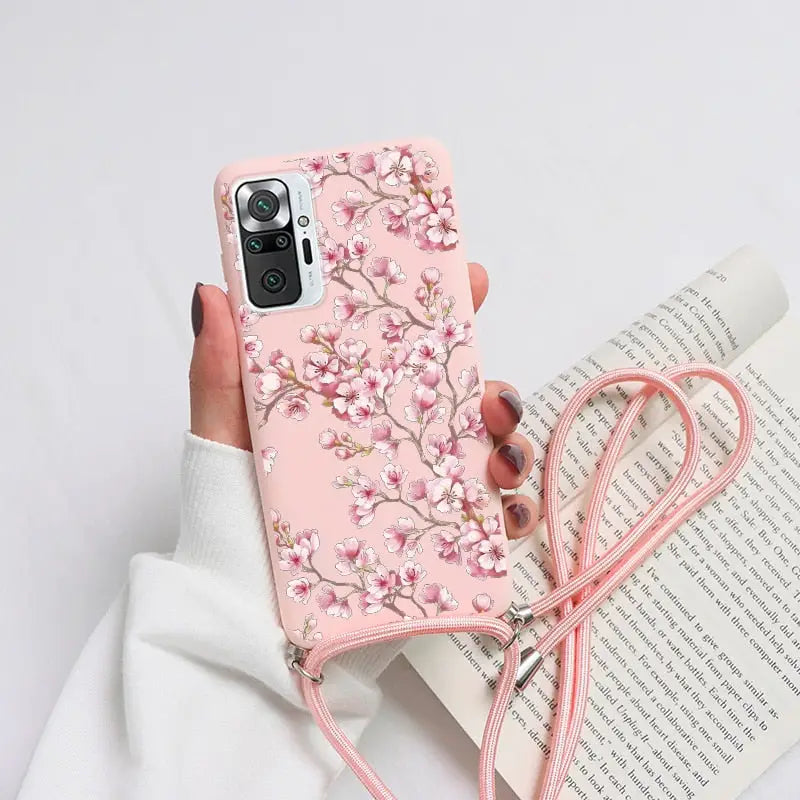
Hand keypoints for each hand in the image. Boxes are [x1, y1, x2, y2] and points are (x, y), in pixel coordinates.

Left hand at [189, 263, 537, 537]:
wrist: (241, 600)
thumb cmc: (235, 507)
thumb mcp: (225, 434)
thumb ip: (220, 370)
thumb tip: (212, 292)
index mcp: (353, 398)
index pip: (407, 343)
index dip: (445, 306)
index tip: (471, 277)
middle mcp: (395, 434)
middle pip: (463, 396)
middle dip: (491, 384)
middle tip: (489, 392)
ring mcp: (420, 483)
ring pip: (487, 450)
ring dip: (508, 444)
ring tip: (497, 457)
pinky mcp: (434, 536)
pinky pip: (489, 520)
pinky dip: (510, 513)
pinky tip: (504, 513)